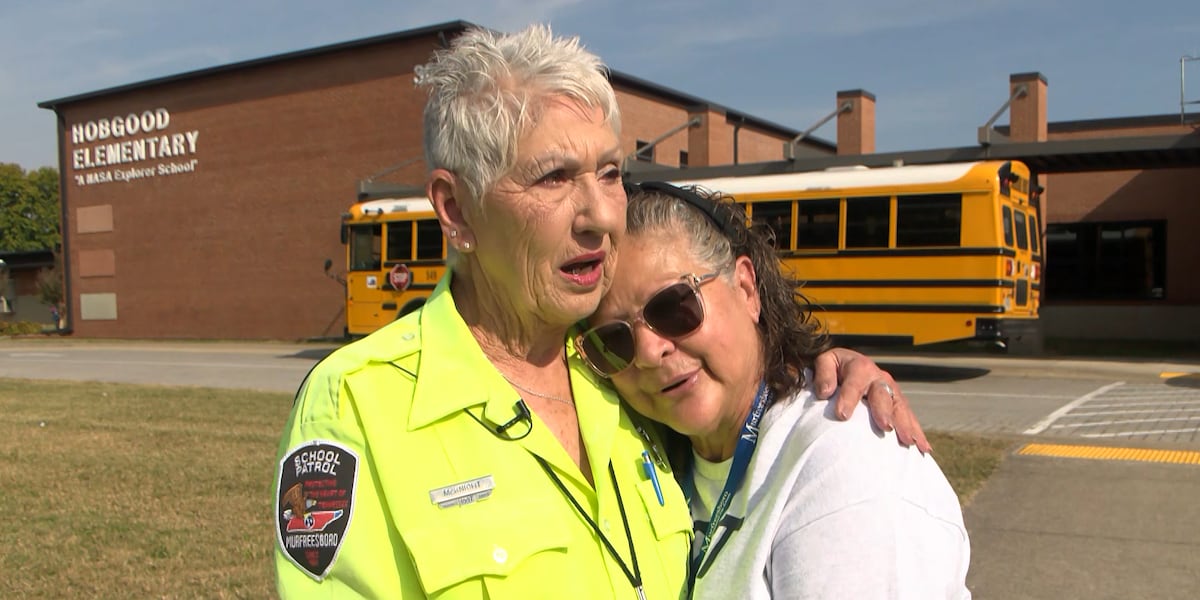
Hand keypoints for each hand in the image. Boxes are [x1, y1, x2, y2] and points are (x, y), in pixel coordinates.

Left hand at [812, 347, 931, 452]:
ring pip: (900, 408)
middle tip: (885, 427)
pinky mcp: (897, 404)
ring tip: (910, 442)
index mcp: (859, 367)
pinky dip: (917, 432)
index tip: (842, 415)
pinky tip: (924, 448)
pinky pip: (909, 417)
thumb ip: (823, 374)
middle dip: (885, 411)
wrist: (849, 365)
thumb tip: (826, 392)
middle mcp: (879, 378)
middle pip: (883, 395)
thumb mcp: (825, 362)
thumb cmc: (834, 368)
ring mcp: (891, 391)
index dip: (848, 398)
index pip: (854, 383)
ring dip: (906, 425)